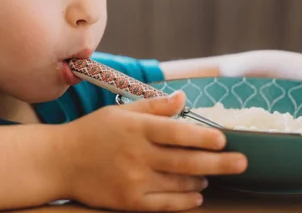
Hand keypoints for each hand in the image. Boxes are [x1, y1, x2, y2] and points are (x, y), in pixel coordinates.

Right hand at [55, 91, 246, 211]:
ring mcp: (134, 180)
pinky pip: (165, 204)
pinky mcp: (129, 201)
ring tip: (210, 175)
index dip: (204, 137)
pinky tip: (196, 196)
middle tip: (242, 163)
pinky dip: (185, 201)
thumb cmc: (92, 132)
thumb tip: (183, 99)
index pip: (178, 132)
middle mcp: (138, 154)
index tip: (224, 140)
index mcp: (137, 128)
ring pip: (179, 182)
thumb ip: (154, 107)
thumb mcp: (120, 111)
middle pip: (187, 160)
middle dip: (220, 163)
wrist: (60, 161)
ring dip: (201, 179)